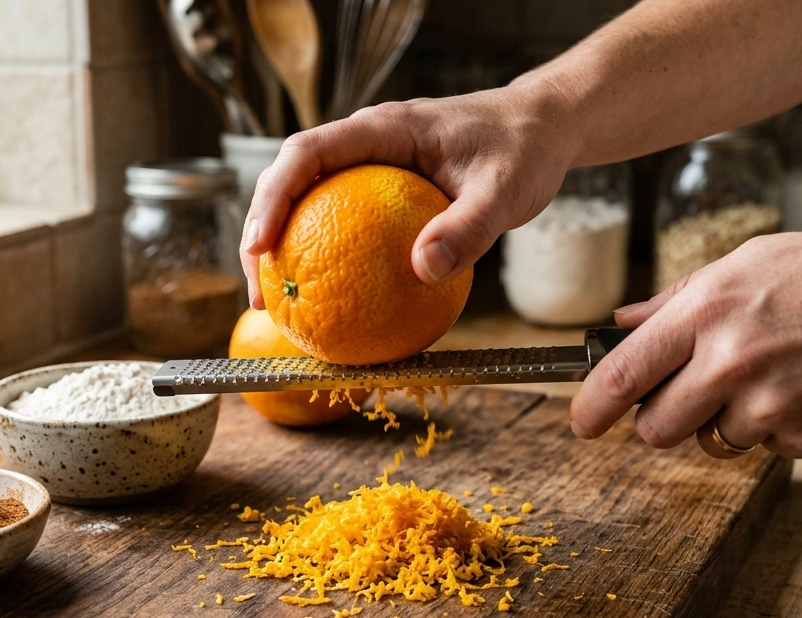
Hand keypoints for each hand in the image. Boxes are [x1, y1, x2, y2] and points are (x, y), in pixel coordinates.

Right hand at [239, 80, 580, 307]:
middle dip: (261, 232)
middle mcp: (366, 142)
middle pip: (290, 179)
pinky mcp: (380, 189)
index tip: (260, 247)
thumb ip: (467, 229)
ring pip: (307, 201)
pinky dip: (324, 258)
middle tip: (260, 294)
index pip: (307, 153)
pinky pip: (340, 221)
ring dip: (283, 248)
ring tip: (277, 304)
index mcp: (384, 128)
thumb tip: (422, 272)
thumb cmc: (523, 150)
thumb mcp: (505, 192)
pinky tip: (329, 304)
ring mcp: (369, 165)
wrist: (541, 129)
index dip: (274, 198)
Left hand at [570, 228, 801, 457]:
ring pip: (710, 441)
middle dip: (662, 416)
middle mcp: (731, 364)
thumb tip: (621, 323)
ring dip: (725, 419)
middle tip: (693, 390)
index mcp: (709, 311)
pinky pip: (763, 449)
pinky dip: (775, 427)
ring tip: (772, 374)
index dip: (589, 406)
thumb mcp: (754, 260)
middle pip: (655, 427)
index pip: (622, 374)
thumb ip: (678, 299)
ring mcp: (769, 409)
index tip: (580, 421)